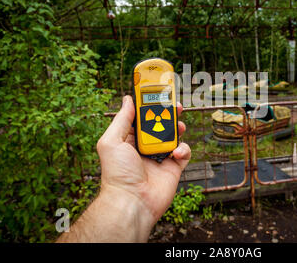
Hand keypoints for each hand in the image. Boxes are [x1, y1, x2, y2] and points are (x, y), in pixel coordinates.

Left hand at [96, 95, 190, 223]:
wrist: (133, 202)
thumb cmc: (117, 174)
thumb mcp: (111, 141)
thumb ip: (121, 119)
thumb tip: (127, 99)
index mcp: (130, 139)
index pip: (141, 117)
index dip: (150, 105)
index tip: (158, 94)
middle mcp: (146, 146)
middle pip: (161, 124)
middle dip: (169, 113)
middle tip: (176, 105)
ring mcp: (161, 156)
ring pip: (174, 136)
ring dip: (178, 128)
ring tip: (179, 125)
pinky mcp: (174, 167)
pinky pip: (184, 153)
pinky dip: (183, 149)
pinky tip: (176, 154)